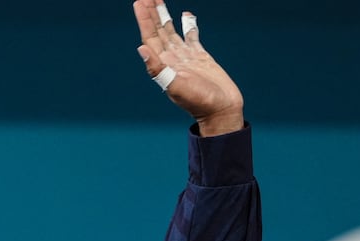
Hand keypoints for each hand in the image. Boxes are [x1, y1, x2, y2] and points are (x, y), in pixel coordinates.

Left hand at [133, 0, 243, 135]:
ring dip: (164, 16)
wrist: (220, 110)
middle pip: (158, 31)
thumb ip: (158, 69)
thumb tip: (141, 49)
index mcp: (164, 63)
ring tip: (158, 0)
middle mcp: (172, 58)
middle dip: (151, 13)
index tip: (139, 2)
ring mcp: (186, 57)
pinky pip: (191, 37)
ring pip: (172, 31)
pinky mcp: (201, 57)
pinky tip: (186, 15)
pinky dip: (188, 25)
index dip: (144, 20)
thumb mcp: (176, 85)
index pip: (150, 37)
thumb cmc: (198, 102)